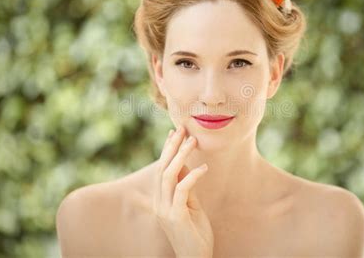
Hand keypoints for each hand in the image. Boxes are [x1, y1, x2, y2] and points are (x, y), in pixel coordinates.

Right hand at [153, 126, 213, 257]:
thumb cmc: (195, 233)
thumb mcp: (191, 205)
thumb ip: (187, 187)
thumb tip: (187, 165)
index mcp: (161, 199)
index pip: (161, 169)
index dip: (166, 150)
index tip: (173, 132)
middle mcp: (159, 203)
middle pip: (162, 168)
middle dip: (172, 147)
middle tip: (183, 129)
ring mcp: (165, 210)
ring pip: (169, 175)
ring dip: (181, 156)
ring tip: (192, 141)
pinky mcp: (176, 217)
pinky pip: (182, 190)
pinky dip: (192, 176)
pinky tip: (204, 168)